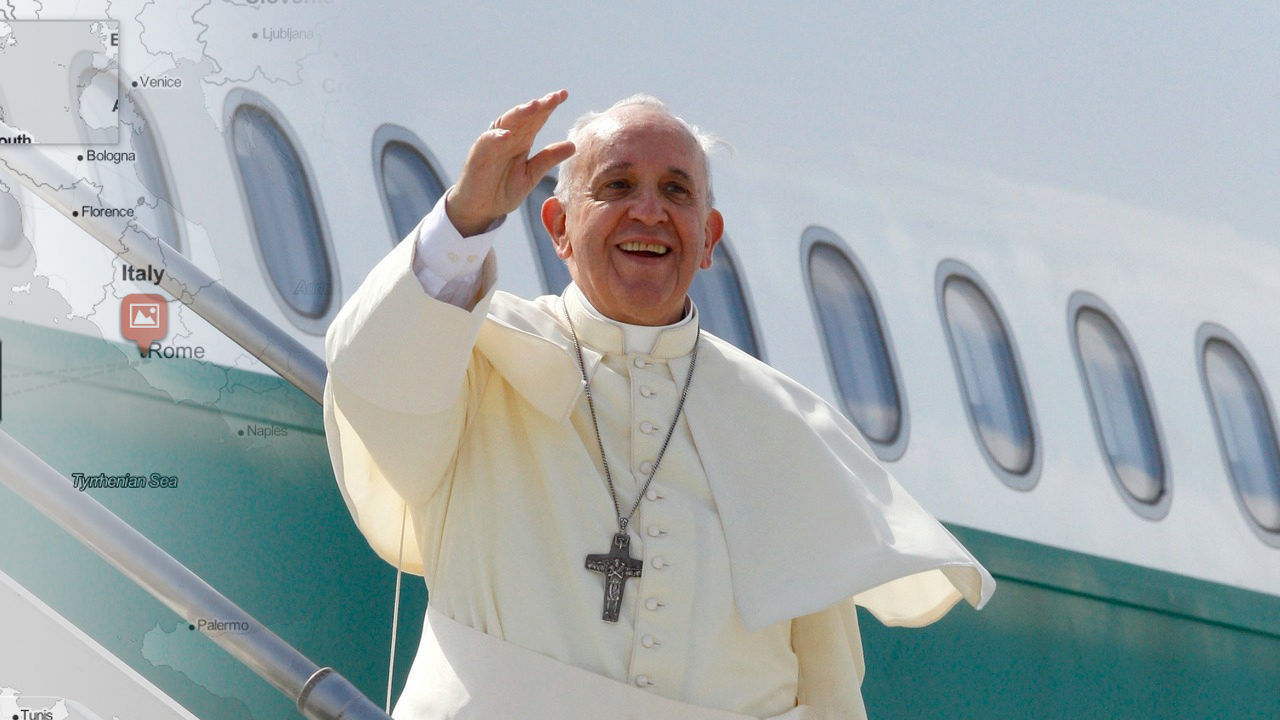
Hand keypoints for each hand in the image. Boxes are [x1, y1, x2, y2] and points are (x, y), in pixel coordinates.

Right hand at [446, 90, 574, 236]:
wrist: (480, 209)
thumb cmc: (503, 190)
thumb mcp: (531, 175)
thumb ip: (548, 159)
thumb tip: (573, 145)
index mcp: (522, 141)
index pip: (536, 119)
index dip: (548, 107)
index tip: (563, 95)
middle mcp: (509, 138)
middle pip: (524, 116)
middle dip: (539, 105)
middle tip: (555, 96)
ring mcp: (493, 144)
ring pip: (506, 123)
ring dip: (519, 113)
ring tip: (534, 105)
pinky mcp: (478, 154)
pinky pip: (487, 142)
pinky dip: (496, 137)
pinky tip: (508, 135)